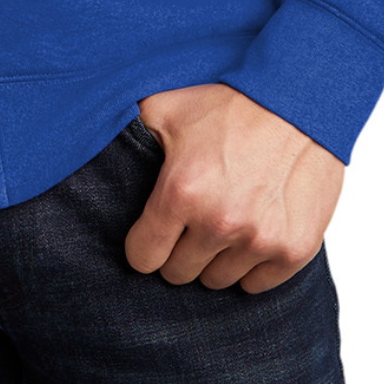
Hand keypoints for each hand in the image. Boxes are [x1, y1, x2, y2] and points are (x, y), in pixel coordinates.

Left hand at [124, 82, 344, 292]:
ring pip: (218, 281)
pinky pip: (257, 285)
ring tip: (225, 220)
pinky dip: (252, 265)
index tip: (155, 231)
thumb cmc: (229, 103)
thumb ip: (129, 135)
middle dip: (180, 250)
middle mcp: (219, 221)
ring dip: (216, 257)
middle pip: (179, 274)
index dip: (145, 244)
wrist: (298, 98)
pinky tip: (252, 231)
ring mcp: (260, 239)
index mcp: (181, 191)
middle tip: (193, 221)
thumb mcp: (166, 108)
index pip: (142, 258)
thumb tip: (85, 144)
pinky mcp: (294, 248)